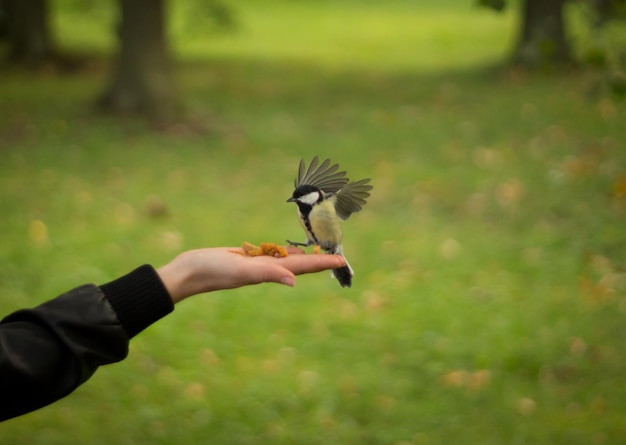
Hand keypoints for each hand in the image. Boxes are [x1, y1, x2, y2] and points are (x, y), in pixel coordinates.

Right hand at [156, 247, 346, 302]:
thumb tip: (294, 281)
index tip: (342, 261)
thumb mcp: (241, 271)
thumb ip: (267, 274)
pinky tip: (287, 250)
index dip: (323, 263)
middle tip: (338, 256)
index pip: (303, 267)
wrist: (189, 271)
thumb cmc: (212, 271)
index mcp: (269, 272)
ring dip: (304, 256)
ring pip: (286, 259)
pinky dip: (283, 251)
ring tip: (320, 252)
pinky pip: (270, 254)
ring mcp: (255, 264)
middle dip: (320, 260)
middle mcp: (266, 270)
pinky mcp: (245, 257)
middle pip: (300, 264)